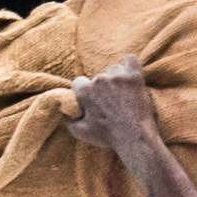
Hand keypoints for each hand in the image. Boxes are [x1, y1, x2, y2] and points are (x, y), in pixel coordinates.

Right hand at [74, 65, 176, 188]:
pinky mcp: (135, 77)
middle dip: (101, 88)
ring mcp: (119, 77)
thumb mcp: (79, 131)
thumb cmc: (107, 135)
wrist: (135, 136)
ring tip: (121, 92)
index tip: (91, 100)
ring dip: (116, 78)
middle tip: (109, 101)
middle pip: (97, 77)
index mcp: (85, 91)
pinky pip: (131, 60)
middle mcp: (101, 80)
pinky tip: (130, 73)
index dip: (84, 92)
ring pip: (113, 69)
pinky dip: (130, 65)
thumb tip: (61, 109)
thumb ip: (67, 118)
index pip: (78, 82)